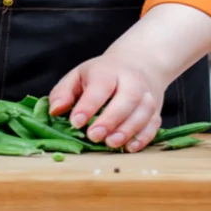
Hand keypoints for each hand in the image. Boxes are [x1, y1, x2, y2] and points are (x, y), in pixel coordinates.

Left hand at [48, 3, 210, 152]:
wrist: (139, 63)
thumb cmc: (102, 74)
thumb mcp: (78, 76)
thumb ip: (63, 92)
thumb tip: (55, 111)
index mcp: (108, 71)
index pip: (100, 87)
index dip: (88, 105)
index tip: (75, 122)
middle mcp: (131, 81)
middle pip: (127, 98)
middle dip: (111, 119)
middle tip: (94, 136)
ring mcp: (147, 96)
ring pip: (143, 112)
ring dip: (128, 130)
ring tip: (110, 143)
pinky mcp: (155, 110)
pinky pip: (153, 124)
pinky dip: (144, 137)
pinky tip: (130, 147)